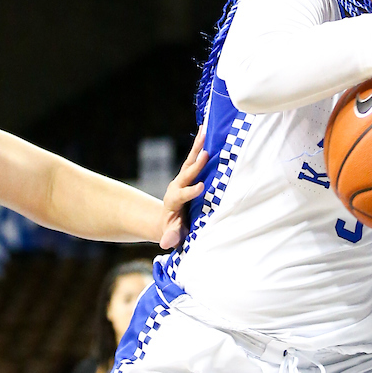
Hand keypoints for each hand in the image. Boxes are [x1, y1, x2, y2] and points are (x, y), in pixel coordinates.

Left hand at [160, 127, 208, 248]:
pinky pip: (193, 158)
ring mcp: (181, 179)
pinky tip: (205, 130)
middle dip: (196, 165)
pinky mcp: (186, 174)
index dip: (191, 191)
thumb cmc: (174, 231)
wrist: (166, 221)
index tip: (201, 187)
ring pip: (190, 161)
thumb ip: (170, 237)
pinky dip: (199, 144)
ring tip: (205, 131)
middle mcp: (176, 187)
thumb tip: (165, 243)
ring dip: (197, 147)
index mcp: (174, 202)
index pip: (182, 196)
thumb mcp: (172, 236)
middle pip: (186, 174)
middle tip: (205, 154)